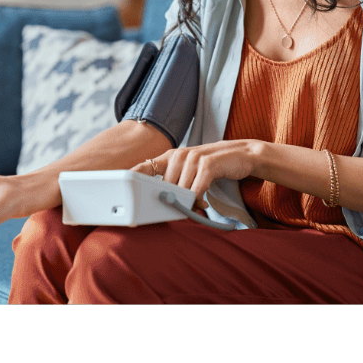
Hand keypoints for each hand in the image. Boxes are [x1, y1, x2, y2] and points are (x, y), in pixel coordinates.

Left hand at [130, 140, 260, 211]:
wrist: (241, 154)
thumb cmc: (212, 166)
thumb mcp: (190, 170)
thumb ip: (175, 182)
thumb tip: (160, 202)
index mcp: (171, 156)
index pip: (145, 166)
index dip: (132, 177)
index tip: (121, 187)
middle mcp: (180, 154)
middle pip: (164, 185)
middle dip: (172, 200)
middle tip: (181, 208)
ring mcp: (193, 158)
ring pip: (180, 189)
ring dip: (187, 202)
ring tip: (196, 205)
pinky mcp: (208, 165)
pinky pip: (196, 189)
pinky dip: (198, 200)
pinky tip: (202, 203)